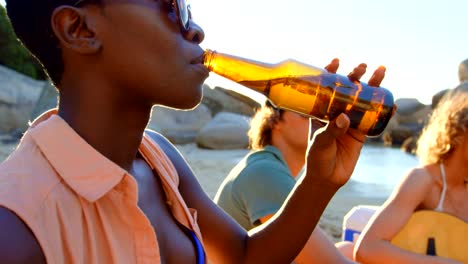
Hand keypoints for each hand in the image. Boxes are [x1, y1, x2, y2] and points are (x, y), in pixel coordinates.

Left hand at [304, 60, 386, 185]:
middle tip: (363, 66)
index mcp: (321, 111)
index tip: (336, 61)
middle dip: (356, 76)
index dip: (330, 73)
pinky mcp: (361, 133)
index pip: (325, 88)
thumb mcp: (320, 143)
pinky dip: (384, 112)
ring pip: (363, 101)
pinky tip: (392, 105)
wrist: (327, 178)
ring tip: (382, 72)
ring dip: (374, 87)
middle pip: (348, 90)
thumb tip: (344, 117)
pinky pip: (374, 119)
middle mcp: (336, 113)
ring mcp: (350, 121)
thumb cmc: (317, 158)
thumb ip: (331, 130)